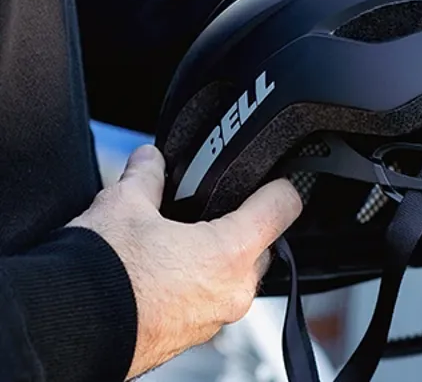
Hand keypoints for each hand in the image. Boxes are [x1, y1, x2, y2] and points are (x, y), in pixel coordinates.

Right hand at [68, 145, 301, 379]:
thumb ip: (146, 176)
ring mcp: (214, 319)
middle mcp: (232, 291)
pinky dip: (200, 282)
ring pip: (236, 276)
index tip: (276, 179)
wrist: (65, 329)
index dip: (280, 186)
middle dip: (244, 225)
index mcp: (229, 253)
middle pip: (263, 245)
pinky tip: (168, 270)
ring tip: (182, 239)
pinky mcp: (192, 336)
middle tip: (214, 208)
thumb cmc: (100, 276)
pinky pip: (211, 300)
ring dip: (220, 256)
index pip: (282, 208)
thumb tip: (150, 159)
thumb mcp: (123, 206)